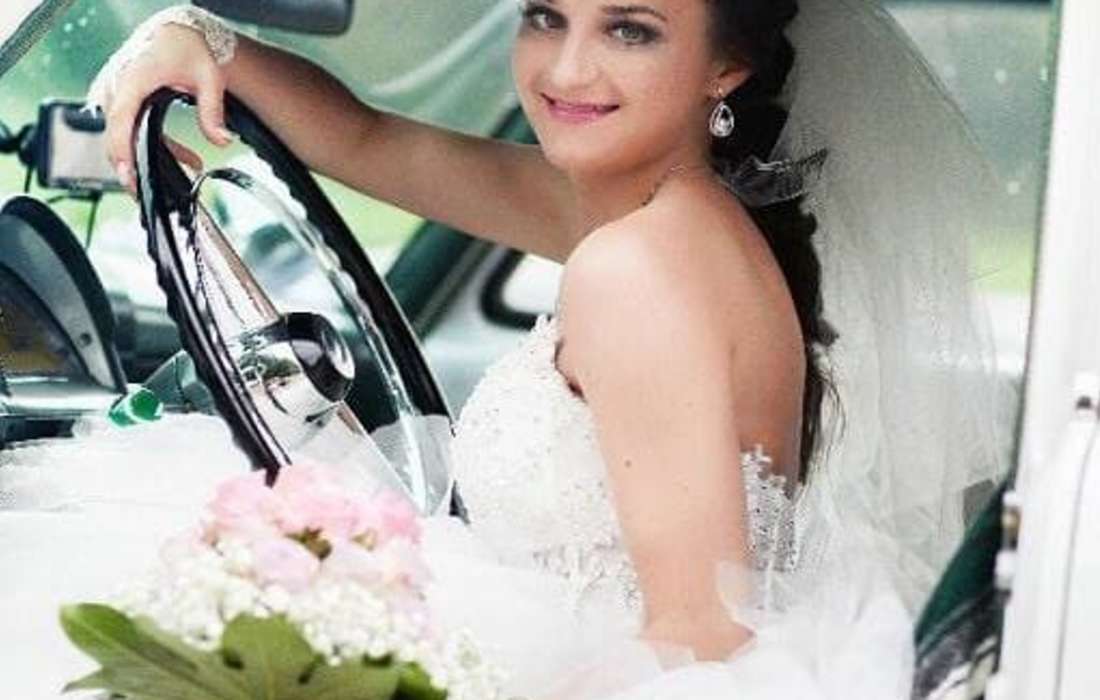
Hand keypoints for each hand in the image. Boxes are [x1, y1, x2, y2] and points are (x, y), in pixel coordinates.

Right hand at [95, 22, 233, 192]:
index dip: (121, 151)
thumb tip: (221, 141)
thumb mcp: (209, 78)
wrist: (176, 33)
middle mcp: (117, 86)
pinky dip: (154, 146)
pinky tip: (186, 159)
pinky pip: (130, 130)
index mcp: (134, 78)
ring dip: (150, 158)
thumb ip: (213, 111)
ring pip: (123, 136)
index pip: (120, 121)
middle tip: (148, 193)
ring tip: (183, 174)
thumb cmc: (187, 49)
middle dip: (132, 166)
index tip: (128, 175)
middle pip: (115, 135)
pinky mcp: (120, 101)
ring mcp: (115, 93)